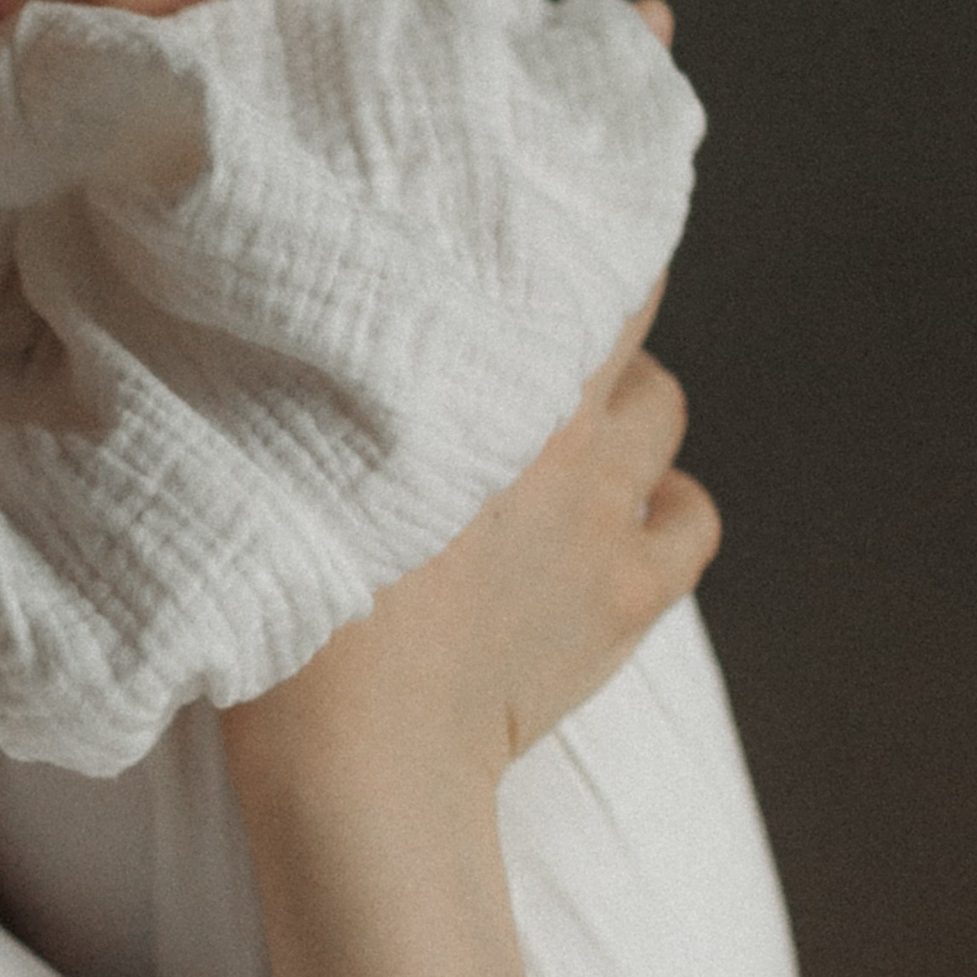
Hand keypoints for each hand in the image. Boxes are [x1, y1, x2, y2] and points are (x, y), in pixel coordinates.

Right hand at [227, 277, 714, 796]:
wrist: (362, 747)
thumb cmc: (301, 602)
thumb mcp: (283, 454)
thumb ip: (323, 376)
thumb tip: (313, 316)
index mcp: (483, 383)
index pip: (570, 267)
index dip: (566, 237)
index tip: (532, 229)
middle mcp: (561, 430)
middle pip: (621, 328)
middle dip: (586, 325)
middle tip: (530, 344)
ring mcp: (608, 514)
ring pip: (663, 409)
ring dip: (624, 410)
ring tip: (567, 432)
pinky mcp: (632, 593)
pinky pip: (694, 516)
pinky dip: (668, 505)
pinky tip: (620, 517)